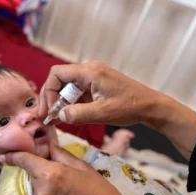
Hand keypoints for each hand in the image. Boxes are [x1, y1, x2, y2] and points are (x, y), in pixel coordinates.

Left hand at [0, 142, 141, 194]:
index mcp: (50, 174)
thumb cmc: (100, 192)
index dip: (13, 157)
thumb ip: (60, 154)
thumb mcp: (82, 167)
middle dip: (43, 179)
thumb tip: (48, 144)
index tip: (4, 157)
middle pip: (34, 180)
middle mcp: (41, 193)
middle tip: (63, 184)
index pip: (24, 161)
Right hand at [39, 61, 195, 159]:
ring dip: (58, 103)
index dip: (48, 91)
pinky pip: (76, 94)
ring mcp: (92, 79)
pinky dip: (69, 105)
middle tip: (45, 116)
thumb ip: (78, 114)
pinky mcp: (95, 87)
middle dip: (50, 98)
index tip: (49, 110)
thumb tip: (59, 115)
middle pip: (59, 80)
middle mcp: (88, 71)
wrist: (150, 106)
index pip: (57, 74)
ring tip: (52, 120)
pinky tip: (64, 118)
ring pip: (67, 88)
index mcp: (89, 72)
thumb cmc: (130, 107)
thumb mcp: (103, 113)